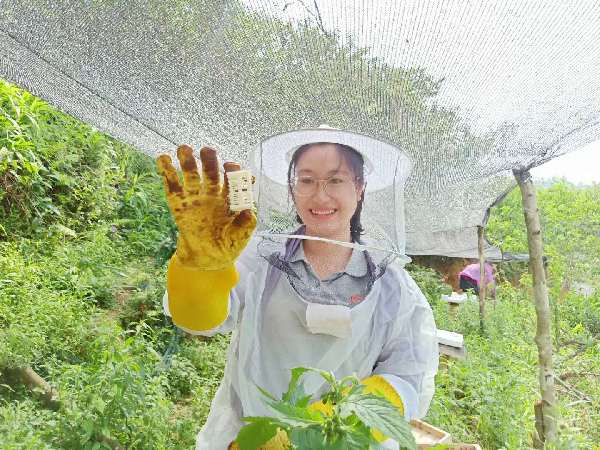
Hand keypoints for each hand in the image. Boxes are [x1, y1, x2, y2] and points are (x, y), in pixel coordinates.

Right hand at [157, 145, 255, 269]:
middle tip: (207, 150)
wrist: (206, 260)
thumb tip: (248, 211)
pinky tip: (163, 159)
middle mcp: (213, 193)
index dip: (233, 171)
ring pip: (191, 175)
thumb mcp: (240, 237)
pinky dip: (167, 172)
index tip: (230, 166)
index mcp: (231, 197)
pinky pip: (172, 187)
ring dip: (188, 161)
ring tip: (184, 149)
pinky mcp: (178, 205)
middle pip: (211, 172)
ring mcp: (195, 198)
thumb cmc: (228, 246)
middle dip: (210, 161)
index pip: (233, 179)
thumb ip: (245, 224)